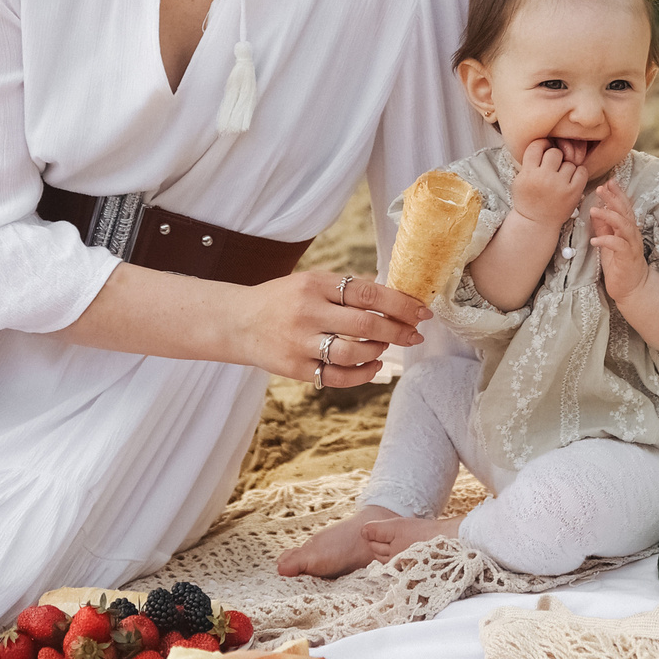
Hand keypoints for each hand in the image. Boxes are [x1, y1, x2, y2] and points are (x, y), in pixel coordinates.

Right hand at [242, 272, 427, 386]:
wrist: (237, 322)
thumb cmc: (282, 299)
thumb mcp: (310, 282)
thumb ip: (346, 288)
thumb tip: (394, 295)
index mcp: (314, 285)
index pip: (367, 293)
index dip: (400, 303)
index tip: (421, 311)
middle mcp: (307, 313)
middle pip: (365, 324)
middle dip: (398, 330)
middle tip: (415, 334)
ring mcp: (299, 343)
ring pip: (353, 353)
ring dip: (379, 351)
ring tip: (386, 346)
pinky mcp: (295, 368)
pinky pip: (337, 376)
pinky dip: (363, 374)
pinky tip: (374, 366)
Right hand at [510, 138, 588, 230]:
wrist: (536, 223)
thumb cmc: (528, 198)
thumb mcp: (520, 179)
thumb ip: (530, 161)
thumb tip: (547, 141)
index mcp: (528, 173)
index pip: (537, 146)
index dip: (542, 145)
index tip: (543, 152)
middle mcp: (543, 178)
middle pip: (555, 152)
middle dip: (555, 158)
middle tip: (553, 167)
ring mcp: (559, 185)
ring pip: (569, 162)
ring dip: (567, 167)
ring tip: (561, 178)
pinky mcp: (573, 192)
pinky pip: (582, 171)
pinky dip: (578, 173)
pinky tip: (571, 180)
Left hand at [587, 181, 651, 303]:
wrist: (632, 288)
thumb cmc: (620, 265)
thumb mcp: (609, 243)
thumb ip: (604, 227)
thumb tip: (595, 211)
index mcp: (627, 229)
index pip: (624, 207)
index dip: (617, 194)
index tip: (608, 182)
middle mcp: (632, 234)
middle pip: (625, 212)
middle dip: (614, 199)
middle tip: (602, 188)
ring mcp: (631, 245)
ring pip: (624, 225)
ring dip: (610, 216)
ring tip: (594, 210)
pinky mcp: (628, 257)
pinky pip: (618, 245)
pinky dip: (606, 240)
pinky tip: (594, 240)